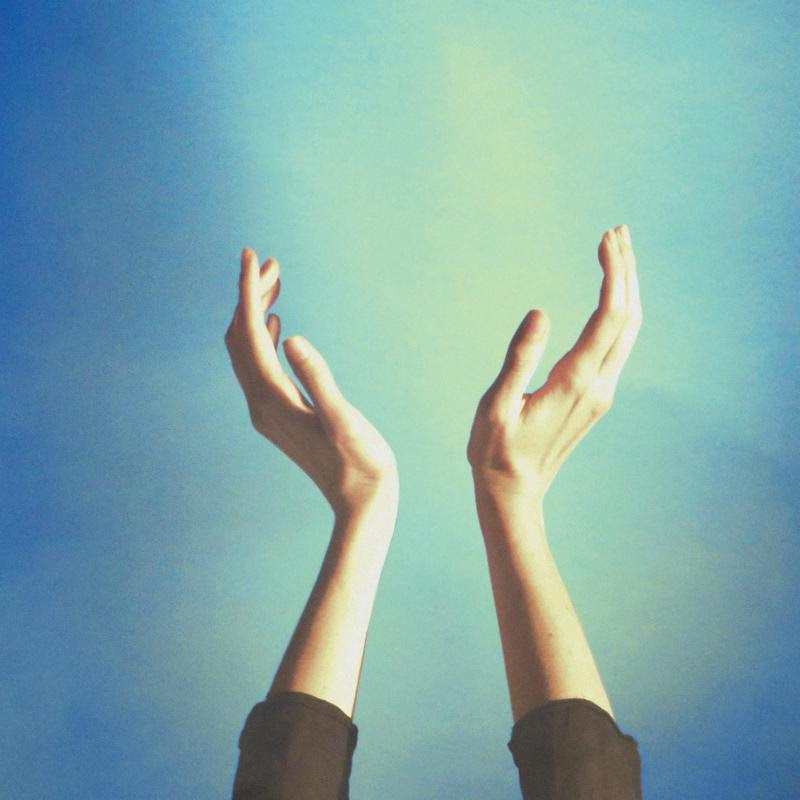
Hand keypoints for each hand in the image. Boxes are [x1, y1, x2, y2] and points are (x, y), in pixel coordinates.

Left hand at [224, 248, 397, 515]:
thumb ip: (317, 379)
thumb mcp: (344, 419)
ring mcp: (267, 411)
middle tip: (270, 262)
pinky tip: (275, 324)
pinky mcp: (278, 415)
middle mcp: (260, 403)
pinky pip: (258, 367)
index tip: (252, 255)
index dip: (248, 291)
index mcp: (273, 399)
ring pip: (246, 351)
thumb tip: (289, 338)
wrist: (360, 503)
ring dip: (254, 314)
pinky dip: (261, 338)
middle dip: (249, 295)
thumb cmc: (361, 464)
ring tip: (274, 282)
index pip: (249, 333)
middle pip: (240, 338)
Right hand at [467, 225, 641, 503]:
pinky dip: (619, 313)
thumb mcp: (495, 405)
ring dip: (628, 290)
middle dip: (628, 271)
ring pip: (629, 331)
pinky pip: (619, 345)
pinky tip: (610, 298)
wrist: (514, 493)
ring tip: (616, 254)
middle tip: (618, 231)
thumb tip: (541, 313)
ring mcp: (601, 392)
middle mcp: (598, 384)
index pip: (608, 315)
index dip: (612, 273)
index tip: (605, 238)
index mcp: (575, 381)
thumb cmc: (495, 451)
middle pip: (629, 317)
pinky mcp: (595, 397)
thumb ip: (519, 358)